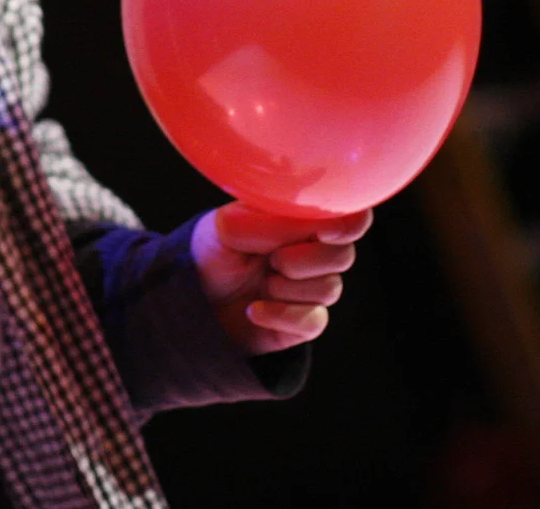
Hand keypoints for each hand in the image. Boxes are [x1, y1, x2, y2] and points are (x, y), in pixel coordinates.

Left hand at [191, 201, 371, 355]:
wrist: (190, 299)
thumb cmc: (211, 252)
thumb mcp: (229, 226)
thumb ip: (273, 222)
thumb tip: (315, 224)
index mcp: (301, 220)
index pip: (349, 217)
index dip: (348, 224)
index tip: (325, 231)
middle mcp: (313, 252)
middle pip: (343, 255)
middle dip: (304, 259)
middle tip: (272, 259)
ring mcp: (311, 288)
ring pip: (330, 289)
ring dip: (288, 287)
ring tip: (261, 282)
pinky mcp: (304, 321)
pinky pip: (314, 321)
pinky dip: (281, 315)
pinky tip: (255, 310)